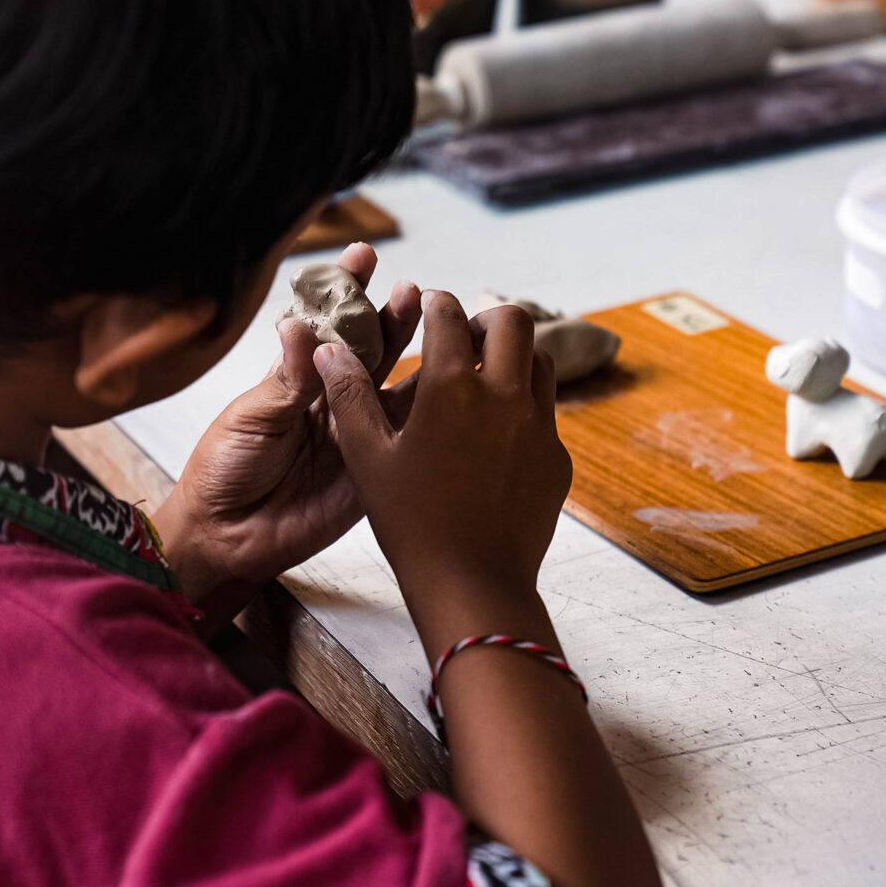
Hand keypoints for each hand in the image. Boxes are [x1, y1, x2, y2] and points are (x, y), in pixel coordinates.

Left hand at [154, 243, 421, 621]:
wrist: (225, 536)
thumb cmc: (224, 469)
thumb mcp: (253, 417)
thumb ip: (287, 378)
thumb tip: (300, 326)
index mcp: (298, 377)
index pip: (328, 324)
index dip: (346, 290)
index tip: (363, 256)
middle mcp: (334, 398)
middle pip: (373, 351)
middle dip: (393, 318)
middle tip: (414, 292)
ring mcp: (358, 433)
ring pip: (398, 388)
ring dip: (422, 359)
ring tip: (444, 328)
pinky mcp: (375, 471)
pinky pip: (406, 439)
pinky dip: (430, 415)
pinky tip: (452, 389)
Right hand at [314, 289, 572, 657]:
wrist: (473, 584)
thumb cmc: (411, 523)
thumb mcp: (368, 457)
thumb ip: (350, 396)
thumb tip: (328, 350)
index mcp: (453, 388)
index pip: (449, 315)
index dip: (436, 302)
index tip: (430, 304)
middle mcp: (505, 396)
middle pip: (513, 322)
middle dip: (486, 320)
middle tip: (464, 340)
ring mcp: (539, 426)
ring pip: (541, 362)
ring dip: (514, 358)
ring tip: (484, 381)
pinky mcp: (557, 459)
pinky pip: (547, 414)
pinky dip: (524, 408)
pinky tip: (497, 438)